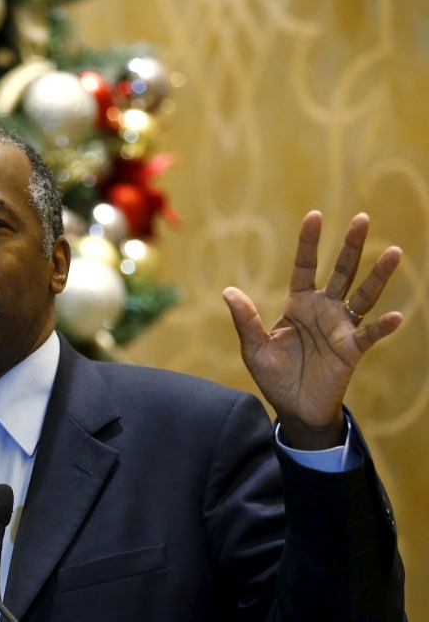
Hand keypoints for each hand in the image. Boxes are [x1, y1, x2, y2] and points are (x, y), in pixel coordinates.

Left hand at [222, 212, 402, 449]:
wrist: (293, 409)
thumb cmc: (274, 377)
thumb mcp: (253, 347)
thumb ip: (245, 320)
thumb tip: (228, 291)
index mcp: (298, 305)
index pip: (305, 266)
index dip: (309, 243)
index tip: (315, 216)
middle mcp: (323, 310)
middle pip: (340, 272)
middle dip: (351, 246)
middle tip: (362, 218)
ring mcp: (340, 328)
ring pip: (362, 295)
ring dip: (378, 276)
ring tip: (393, 251)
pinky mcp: (351, 350)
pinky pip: (369, 335)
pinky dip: (382, 327)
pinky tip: (396, 316)